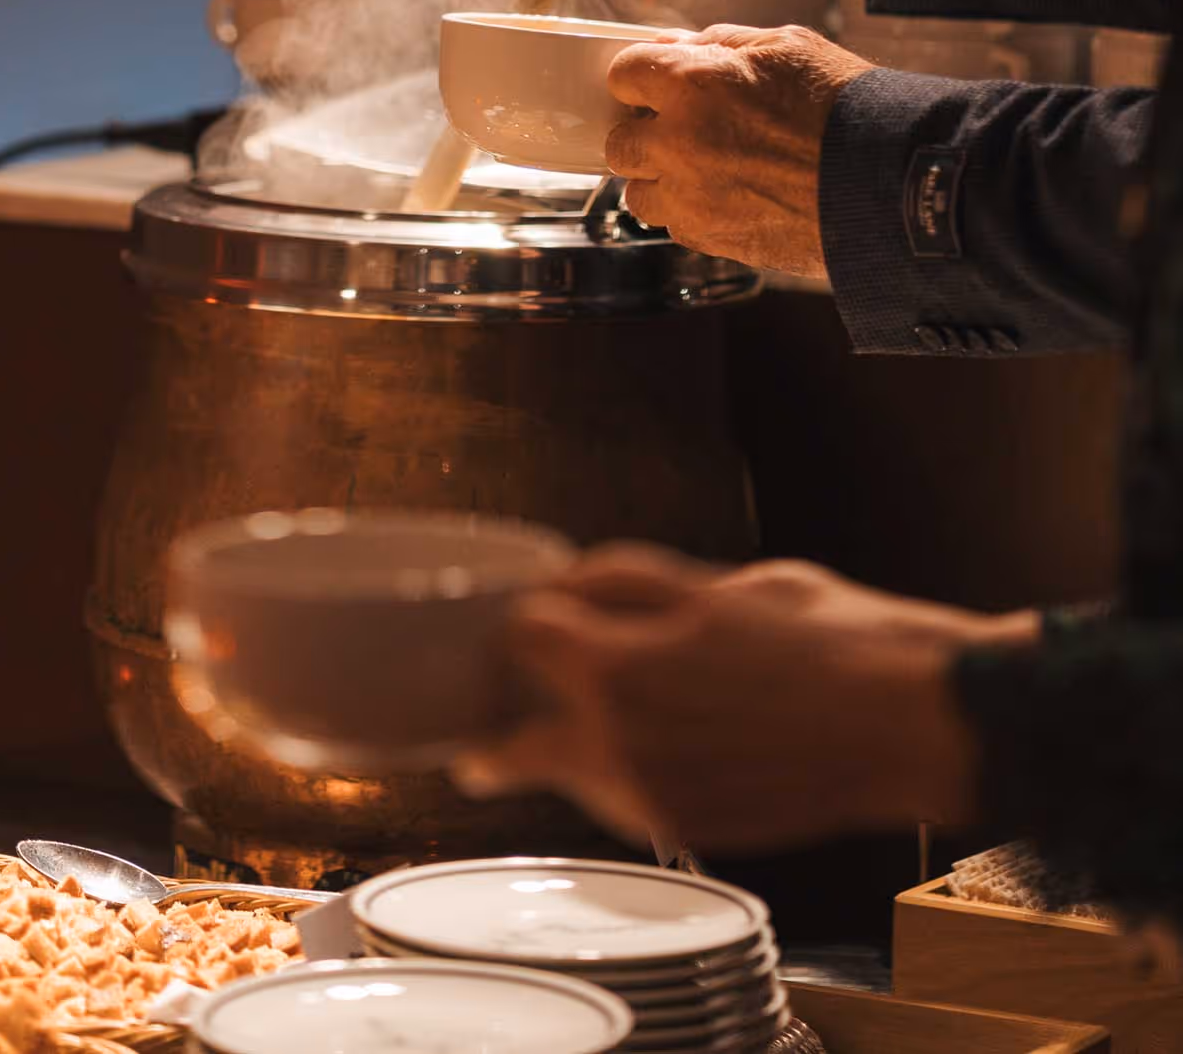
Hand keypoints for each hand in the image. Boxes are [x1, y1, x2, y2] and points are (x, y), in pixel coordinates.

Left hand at [455, 548, 1039, 853]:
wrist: (910, 724)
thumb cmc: (826, 637)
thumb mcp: (717, 581)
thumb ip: (625, 583)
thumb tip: (566, 583)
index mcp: (617, 668)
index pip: (520, 638)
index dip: (525, 617)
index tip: (532, 613)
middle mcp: (618, 745)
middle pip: (506, 742)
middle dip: (500, 714)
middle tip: (502, 695)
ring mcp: (650, 799)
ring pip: (562, 773)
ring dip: (561, 741)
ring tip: (595, 702)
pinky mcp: (686, 829)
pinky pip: (616, 798)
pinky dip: (615, 769)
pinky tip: (654, 733)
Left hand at [606, 24, 873, 279]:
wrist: (888, 183)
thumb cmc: (844, 107)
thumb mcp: (787, 46)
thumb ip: (720, 44)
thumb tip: (677, 47)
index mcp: (692, 84)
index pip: (624, 74)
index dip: (642, 78)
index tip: (657, 85)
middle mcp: (678, 143)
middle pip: (619, 142)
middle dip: (646, 133)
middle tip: (685, 130)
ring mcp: (690, 197)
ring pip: (638, 194)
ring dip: (662, 180)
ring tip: (707, 170)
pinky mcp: (710, 239)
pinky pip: (674, 226)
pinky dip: (691, 212)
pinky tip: (731, 196)